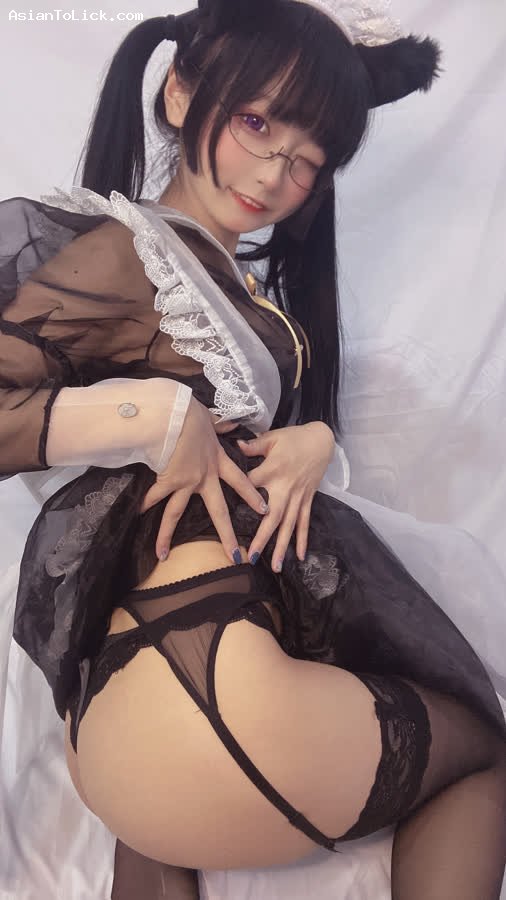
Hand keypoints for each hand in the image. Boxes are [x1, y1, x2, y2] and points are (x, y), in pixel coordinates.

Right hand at [140, 397, 268, 564]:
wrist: (173, 416)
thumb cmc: (191, 413)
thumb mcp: (210, 418)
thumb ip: (220, 425)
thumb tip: (230, 423)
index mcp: (218, 460)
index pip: (240, 481)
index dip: (252, 496)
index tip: (264, 511)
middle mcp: (204, 477)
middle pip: (218, 512)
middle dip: (227, 536)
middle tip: (234, 557)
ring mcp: (185, 482)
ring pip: (176, 514)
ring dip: (166, 536)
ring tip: (162, 555)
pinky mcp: (167, 480)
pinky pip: (154, 496)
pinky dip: (144, 504)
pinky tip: (136, 515)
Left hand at [237, 422, 334, 572]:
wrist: (322, 440)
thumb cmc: (294, 437)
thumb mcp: (272, 437)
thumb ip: (253, 445)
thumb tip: (235, 446)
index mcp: (272, 470)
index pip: (251, 486)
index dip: (239, 497)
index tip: (224, 513)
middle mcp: (285, 487)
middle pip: (272, 517)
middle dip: (262, 538)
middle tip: (250, 557)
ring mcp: (297, 496)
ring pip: (288, 525)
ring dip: (281, 546)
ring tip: (274, 566)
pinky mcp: (307, 499)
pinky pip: (304, 522)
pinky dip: (303, 539)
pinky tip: (300, 557)